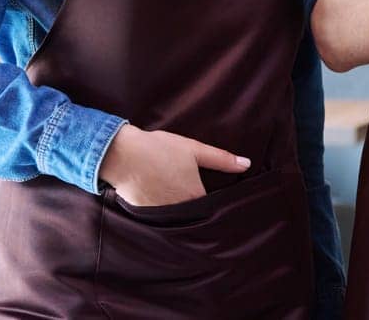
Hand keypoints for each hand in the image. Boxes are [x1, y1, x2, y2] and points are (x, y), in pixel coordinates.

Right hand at [98, 124, 249, 206]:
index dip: (216, 204)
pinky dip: (163, 214)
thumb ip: (221, 159)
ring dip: (182, 214)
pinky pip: (159, 219)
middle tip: (201, 203)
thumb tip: (247, 164)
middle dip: (200, 212)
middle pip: (195, 216)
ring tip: (183, 204)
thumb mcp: (193, 149)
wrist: (122, 155)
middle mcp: (180, 210)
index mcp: (194, 195)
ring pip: (178, 219)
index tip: (220, 202)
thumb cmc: (159, 149)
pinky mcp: (144, 215)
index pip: (212, 207)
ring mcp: (161, 215)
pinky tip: (163, 202)